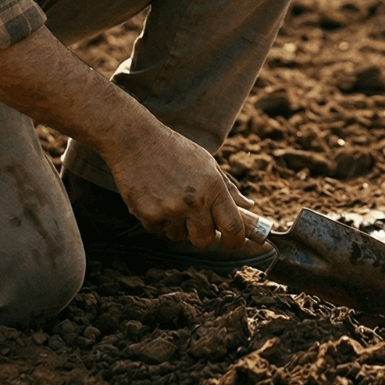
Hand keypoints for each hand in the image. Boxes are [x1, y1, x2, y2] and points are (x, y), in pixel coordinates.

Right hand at [102, 121, 261, 251]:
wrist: (136, 141)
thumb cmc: (175, 150)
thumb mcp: (208, 164)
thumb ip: (228, 188)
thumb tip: (248, 206)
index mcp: (213, 187)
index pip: (233, 227)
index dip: (235, 241)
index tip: (232, 243)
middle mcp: (194, 201)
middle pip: (205, 241)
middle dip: (203, 236)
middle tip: (196, 222)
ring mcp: (170, 210)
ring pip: (179, 237)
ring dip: (177, 226)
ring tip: (170, 200)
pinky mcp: (148, 214)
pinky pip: (158, 230)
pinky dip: (157, 220)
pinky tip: (154, 198)